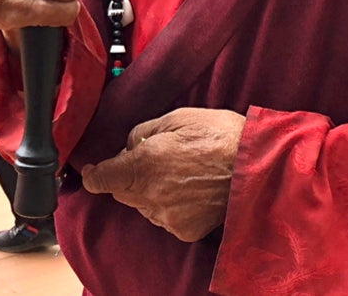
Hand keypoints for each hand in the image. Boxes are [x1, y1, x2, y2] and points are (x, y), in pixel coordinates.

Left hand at [82, 107, 245, 241]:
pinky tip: (190, 188)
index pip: (101, 178)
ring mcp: (166, 216)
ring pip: (143, 206)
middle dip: (129, 177)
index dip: (94, 173)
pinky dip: (170, 205)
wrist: (256, 166)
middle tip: (154, 158)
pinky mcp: (183, 229)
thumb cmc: (219, 134)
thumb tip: (129, 146)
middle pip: (122, 192)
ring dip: (150, 191)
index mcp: (143, 164)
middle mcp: (150, 195)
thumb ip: (144, 132)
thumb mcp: (178, 117)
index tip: (91, 170)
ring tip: (179, 171)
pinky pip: (164, 217)